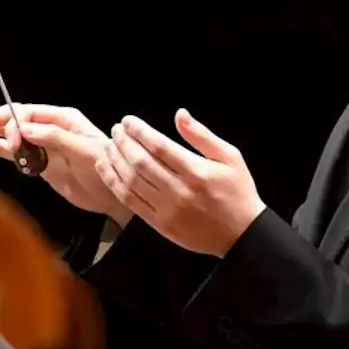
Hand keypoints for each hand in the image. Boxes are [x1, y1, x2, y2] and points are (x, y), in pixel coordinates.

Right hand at [0, 104, 130, 223]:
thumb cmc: (106, 167)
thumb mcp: (84, 150)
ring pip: (11, 134)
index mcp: (63, 119)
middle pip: (15, 118)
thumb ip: (55, 138)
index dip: (13, 121)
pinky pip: (15, 153)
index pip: (29, 112)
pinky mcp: (40, 163)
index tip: (11, 140)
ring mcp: (43, 146)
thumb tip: (24, 128)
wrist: (113, 195)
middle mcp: (50, 128)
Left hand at [96, 108, 265, 257]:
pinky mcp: (160, 224)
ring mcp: (168, 210)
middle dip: (124, 142)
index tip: (128, 121)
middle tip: (116, 129)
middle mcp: (180, 191)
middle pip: (141, 163)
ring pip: (131, 182)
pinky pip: (130, 201)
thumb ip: (201, 135)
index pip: (159, 146)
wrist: (242, 235)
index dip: (139, 131)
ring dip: (115, 161)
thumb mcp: (230, 157)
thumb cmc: (237, 191)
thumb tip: (179, 114)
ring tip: (109, 145)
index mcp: (197, 172)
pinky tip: (106, 169)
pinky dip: (114, 183)